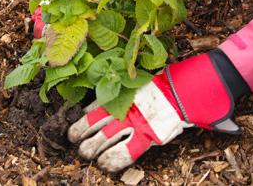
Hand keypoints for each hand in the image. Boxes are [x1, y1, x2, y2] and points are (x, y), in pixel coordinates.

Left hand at [68, 52, 239, 171]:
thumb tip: (95, 107)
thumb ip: (115, 96)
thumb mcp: (130, 88)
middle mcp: (121, 107)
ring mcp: (132, 122)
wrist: (178, 92)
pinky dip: (112, 160)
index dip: (80, 121)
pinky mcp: (145, 136)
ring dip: (92, 148)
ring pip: (103, 138)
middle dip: (81, 135)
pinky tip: (104, 164)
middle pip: (93, 124)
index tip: (74, 129)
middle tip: (77, 143)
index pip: (91, 109)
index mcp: (117, 94)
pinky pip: (124, 152)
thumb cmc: (154, 90)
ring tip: (86, 154)